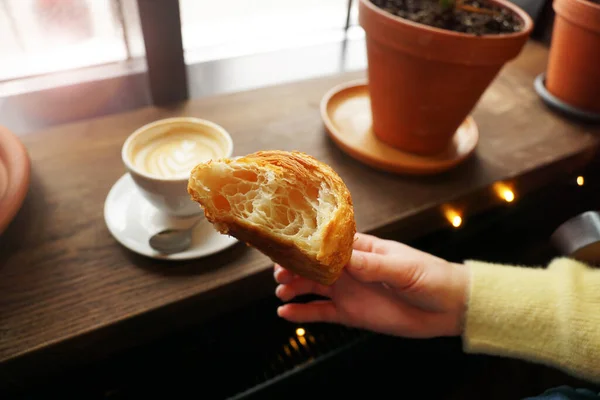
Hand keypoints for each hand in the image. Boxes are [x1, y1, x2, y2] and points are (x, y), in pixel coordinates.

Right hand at [274, 232, 468, 337]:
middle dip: (295, 267)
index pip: (328, 242)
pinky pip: (321, 312)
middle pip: (314, 265)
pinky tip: (286, 313)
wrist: (449, 308)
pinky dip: (303, 313)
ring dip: (294, 288)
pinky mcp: (350, 313)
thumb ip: (375, 265)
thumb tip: (347, 260)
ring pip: (313, 287)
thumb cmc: (431, 277)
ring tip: (281, 293)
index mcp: (363, 249)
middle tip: (280, 274)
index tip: (290, 247)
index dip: (307, 244)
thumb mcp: (404, 268)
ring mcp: (348, 291)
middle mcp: (350, 268)